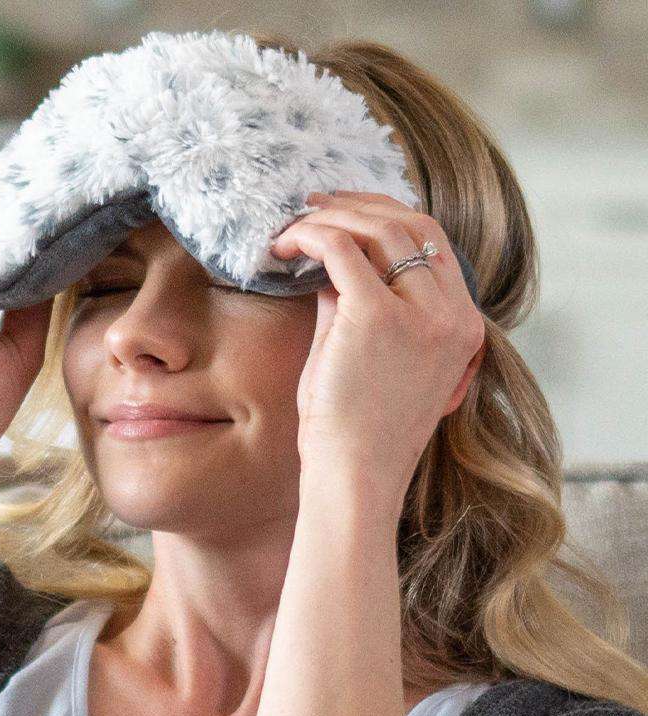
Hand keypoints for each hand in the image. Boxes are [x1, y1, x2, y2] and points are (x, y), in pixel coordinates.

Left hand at [269, 190, 486, 519]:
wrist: (354, 479)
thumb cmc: (356, 432)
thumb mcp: (371, 360)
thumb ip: (360, 307)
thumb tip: (328, 264)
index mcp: (463, 327)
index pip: (433, 246)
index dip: (386, 218)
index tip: (344, 214)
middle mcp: (453, 315)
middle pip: (413, 225)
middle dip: (359, 205)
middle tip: (312, 205)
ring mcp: (422, 315)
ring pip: (381, 228)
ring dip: (331, 217)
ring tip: (291, 226)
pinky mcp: (378, 318)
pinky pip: (342, 250)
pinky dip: (310, 236)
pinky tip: (282, 246)